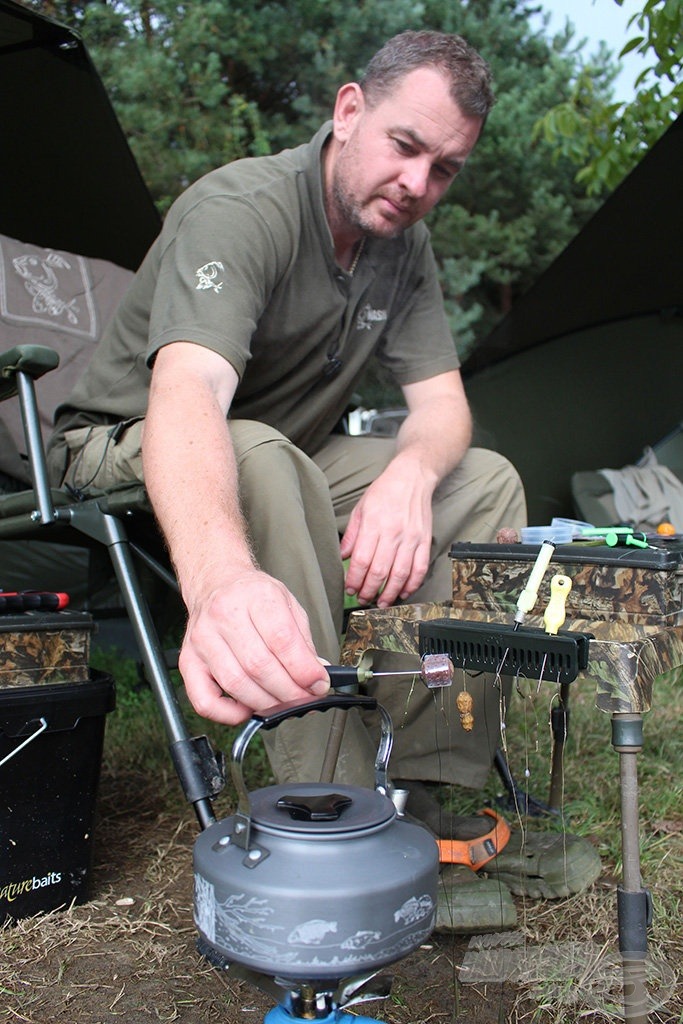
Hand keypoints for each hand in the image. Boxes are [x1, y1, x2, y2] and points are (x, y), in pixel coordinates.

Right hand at [178, 569, 330, 723]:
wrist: (216, 583)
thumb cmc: (253, 596)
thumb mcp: (288, 604)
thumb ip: (303, 641)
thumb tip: (315, 677)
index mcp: (256, 596)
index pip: (282, 640)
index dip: (304, 670)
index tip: (319, 684)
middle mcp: (224, 615)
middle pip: (259, 666)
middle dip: (290, 692)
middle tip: (305, 699)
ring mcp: (203, 640)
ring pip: (236, 684)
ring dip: (266, 704)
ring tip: (284, 705)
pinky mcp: (188, 661)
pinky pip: (204, 701)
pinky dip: (228, 714)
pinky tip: (247, 709)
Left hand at [340, 462, 432, 607]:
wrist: (412, 478)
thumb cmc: (384, 492)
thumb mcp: (360, 509)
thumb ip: (352, 535)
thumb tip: (341, 557)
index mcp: (374, 525)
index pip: (362, 560)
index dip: (354, 579)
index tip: (349, 589)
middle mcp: (393, 533)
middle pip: (380, 571)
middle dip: (369, 591)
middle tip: (363, 600)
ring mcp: (411, 538)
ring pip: (400, 574)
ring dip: (390, 593)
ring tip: (381, 603)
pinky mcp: (424, 540)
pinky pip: (420, 568)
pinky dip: (412, 584)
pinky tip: (403, 592)